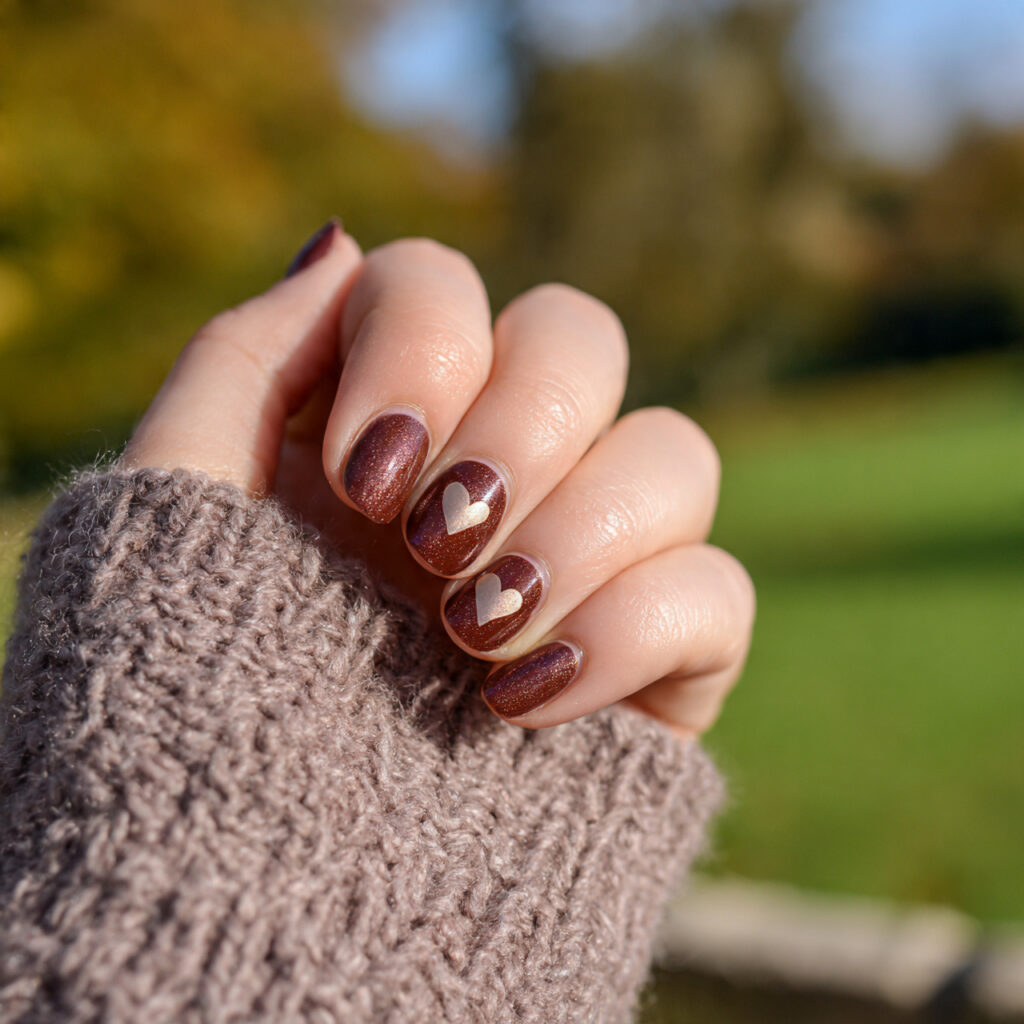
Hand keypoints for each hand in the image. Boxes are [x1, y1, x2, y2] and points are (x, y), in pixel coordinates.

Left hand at [124, 221, 754, 739]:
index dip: (419, 346)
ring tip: (474, 632)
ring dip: (579, 530)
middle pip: (581, 336)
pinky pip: (719, 590)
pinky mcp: (663, 652)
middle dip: (518, 427)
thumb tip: (340, 243)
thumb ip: (245, 359)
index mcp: (394, 419)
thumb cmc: (209, 687)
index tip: (362, 478)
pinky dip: (632, 631)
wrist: (273, 878)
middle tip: (433, 543)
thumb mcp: (185, 511)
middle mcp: (502, 466)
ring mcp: (592, 554)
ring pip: (675, 452)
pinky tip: (523, 704)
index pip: (445, 283)